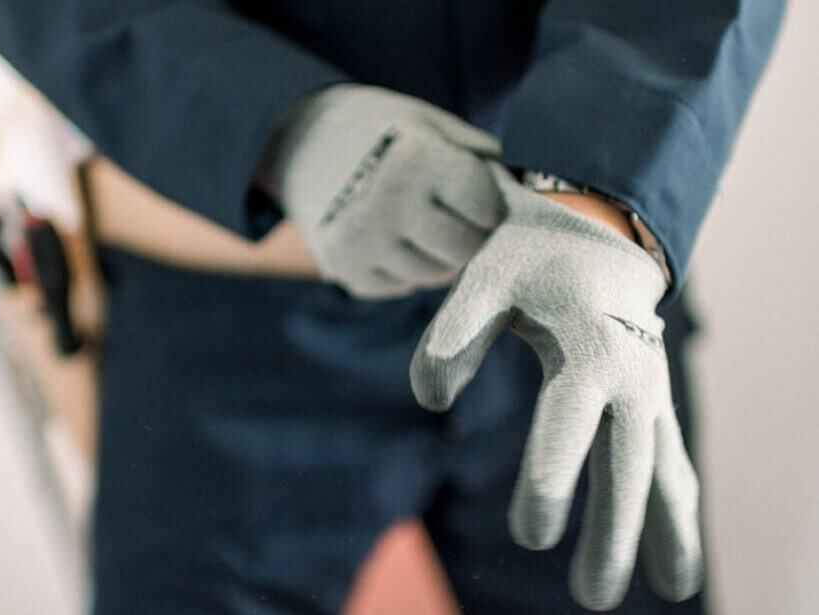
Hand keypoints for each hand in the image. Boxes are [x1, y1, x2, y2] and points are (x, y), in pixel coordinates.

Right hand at [260, 85, 503, 297]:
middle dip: (470, 236)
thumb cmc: (375, 128)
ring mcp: (363, 245)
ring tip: (421, 224)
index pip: (486, 210)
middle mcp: (388, 208)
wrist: (295, 144)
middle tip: (457, 217)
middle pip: (463, 250)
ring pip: (434, 274)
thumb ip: (479, 155)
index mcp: (417, 163)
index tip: (479, 195)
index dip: (489, 204)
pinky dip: (406, 267)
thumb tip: (524, 193)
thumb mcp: (428, 121)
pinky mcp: (346, 271)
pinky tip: (391, 237)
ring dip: (439, 254)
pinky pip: (402, 285)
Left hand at [410, 163, 701, 609]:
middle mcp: (631, 377)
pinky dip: (679, 505)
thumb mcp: (485, 278)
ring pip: (662, 469)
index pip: (568, 427)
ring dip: (665, 532)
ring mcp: (649, 391)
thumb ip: (451, 333)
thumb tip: (428, 401)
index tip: (531, 536)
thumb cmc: (533, 258)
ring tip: (675, 593)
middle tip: (590, 599)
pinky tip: (675, 551)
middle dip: (611, 533)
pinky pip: (673, 458)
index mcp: (588, 348)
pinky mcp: (652, 400)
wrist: (597, 233)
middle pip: (625, 465)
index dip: (549, 481)